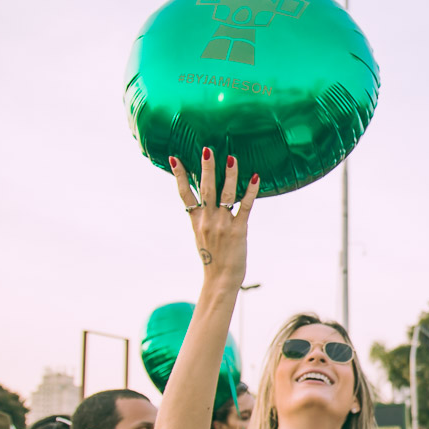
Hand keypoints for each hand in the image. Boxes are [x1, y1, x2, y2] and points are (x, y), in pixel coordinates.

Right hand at [171, 149, 259, 288]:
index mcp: (196, 220)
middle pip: (205, 188)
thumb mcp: (202, 236)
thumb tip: (205, 204)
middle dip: (206, 168)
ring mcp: (222, 224)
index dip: (179, 175)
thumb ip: (203, 219)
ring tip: (231, 158)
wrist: (220, 279)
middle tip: (207, 149)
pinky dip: (250, 192)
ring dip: (228, 175)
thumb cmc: (214, 258)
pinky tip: (255, 177)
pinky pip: (244, 207)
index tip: (173, 158)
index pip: (184, 193)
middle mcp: (207, 220)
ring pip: (225, 194)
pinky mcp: (238, 230)